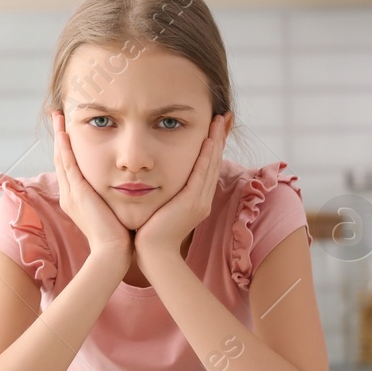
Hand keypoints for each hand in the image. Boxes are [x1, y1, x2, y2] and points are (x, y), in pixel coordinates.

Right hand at [51, 110, 132, 270]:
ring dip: (59, 136)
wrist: (113, 253)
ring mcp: (71, 193)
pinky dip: (64, 148)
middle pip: (61, 159)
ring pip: (61, 158)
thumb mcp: (113, 212)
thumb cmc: (119, 236)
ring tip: (58, 116)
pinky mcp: (77, 193)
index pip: (70, 168)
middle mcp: (69, 194)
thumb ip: (113, 198)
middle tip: (58, 116)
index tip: (69, 131)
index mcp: (76, 199)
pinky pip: (68, 165)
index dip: (67, 148)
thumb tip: (127, 188)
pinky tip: (64, 132)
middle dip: (60, 137)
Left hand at [135, 113, 232, 262]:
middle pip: (214, 161)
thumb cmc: (148, 232)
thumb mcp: (159, 206)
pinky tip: (208, 140)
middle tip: (223, 116)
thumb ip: (161, 191)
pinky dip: (206, 156)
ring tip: (220, 120)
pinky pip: (201, 174)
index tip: (213, 126)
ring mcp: (199, 201)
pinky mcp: (192, 203)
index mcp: (195, 199)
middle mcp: (201, 198)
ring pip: (211, 164)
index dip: (212, 145)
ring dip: (216, 141)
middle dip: (218, 137)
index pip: (206, 166)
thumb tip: (150, 177)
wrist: (151, 254)